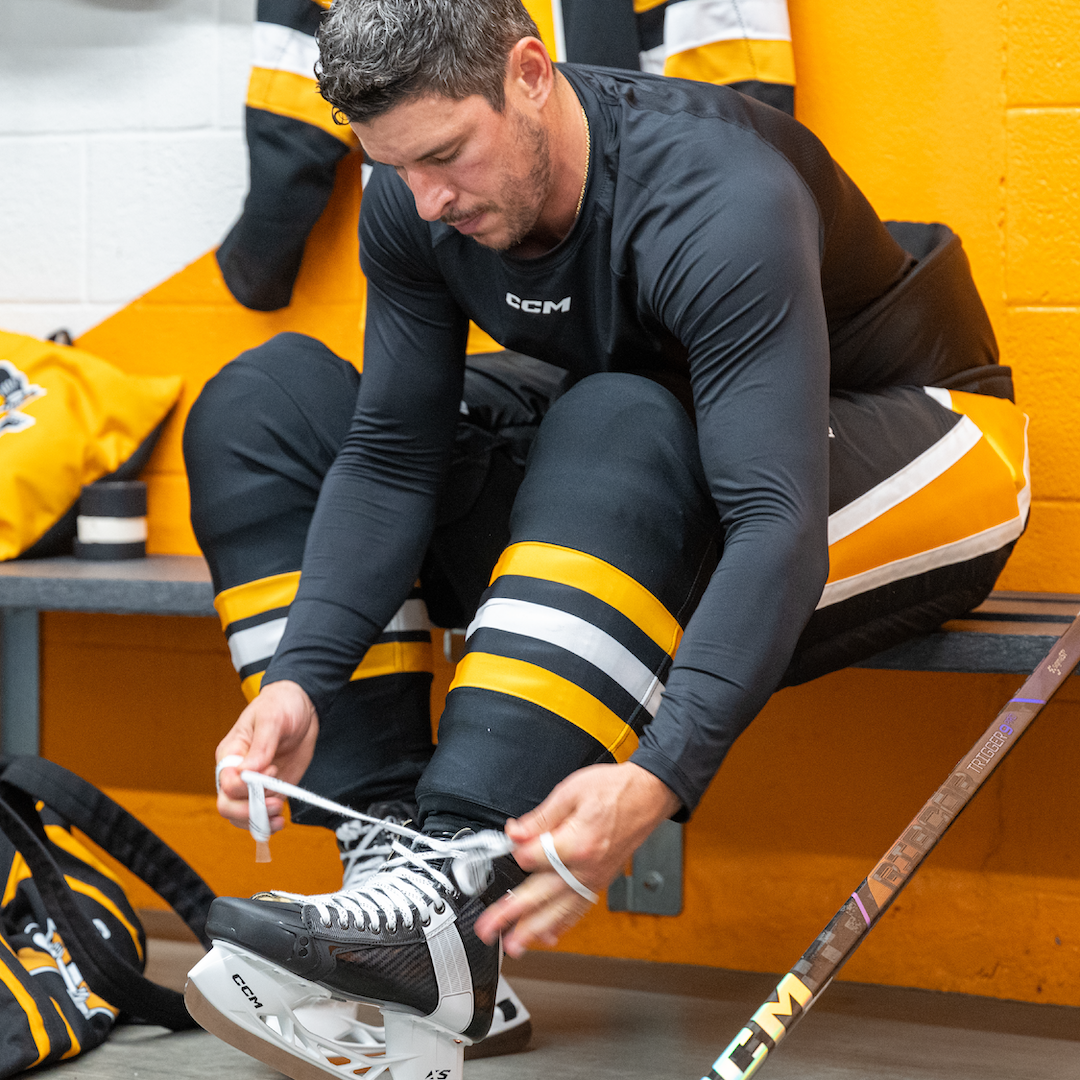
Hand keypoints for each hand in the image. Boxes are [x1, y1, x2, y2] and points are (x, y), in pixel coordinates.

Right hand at [215, 680, 318, 832]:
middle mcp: (237, 773)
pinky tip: (279, 821)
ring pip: (242, 817)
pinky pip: (261, 816)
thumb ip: (261, 746)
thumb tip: (247, 773)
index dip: (246, 786)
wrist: (302, 706)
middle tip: (276, 803)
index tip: (271, 770)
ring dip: (260, 820)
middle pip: (228, 806)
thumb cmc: (281, 705)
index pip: (226, 783)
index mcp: (230, 755)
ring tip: (280, 812)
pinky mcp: (271, 790)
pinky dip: (267, 823)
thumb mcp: (272, 719)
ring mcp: (254, 785)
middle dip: (250, 811)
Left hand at [475, 762, 680, 956]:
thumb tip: (515, 833)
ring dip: (534, 930)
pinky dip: (562, 924)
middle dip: (512, 913)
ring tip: (514, 945)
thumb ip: (541, 817)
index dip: (516, 850)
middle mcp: (586, 868)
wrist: (647, 795)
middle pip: (542, 894)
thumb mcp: (572, 791)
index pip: (533, 859)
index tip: (508, 841)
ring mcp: (594, 878)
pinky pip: (579, 909)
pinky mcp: (599, 881)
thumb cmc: (615, 790)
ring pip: (559, 910)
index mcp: (578, 843)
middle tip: (489, 930)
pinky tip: (549, 936)